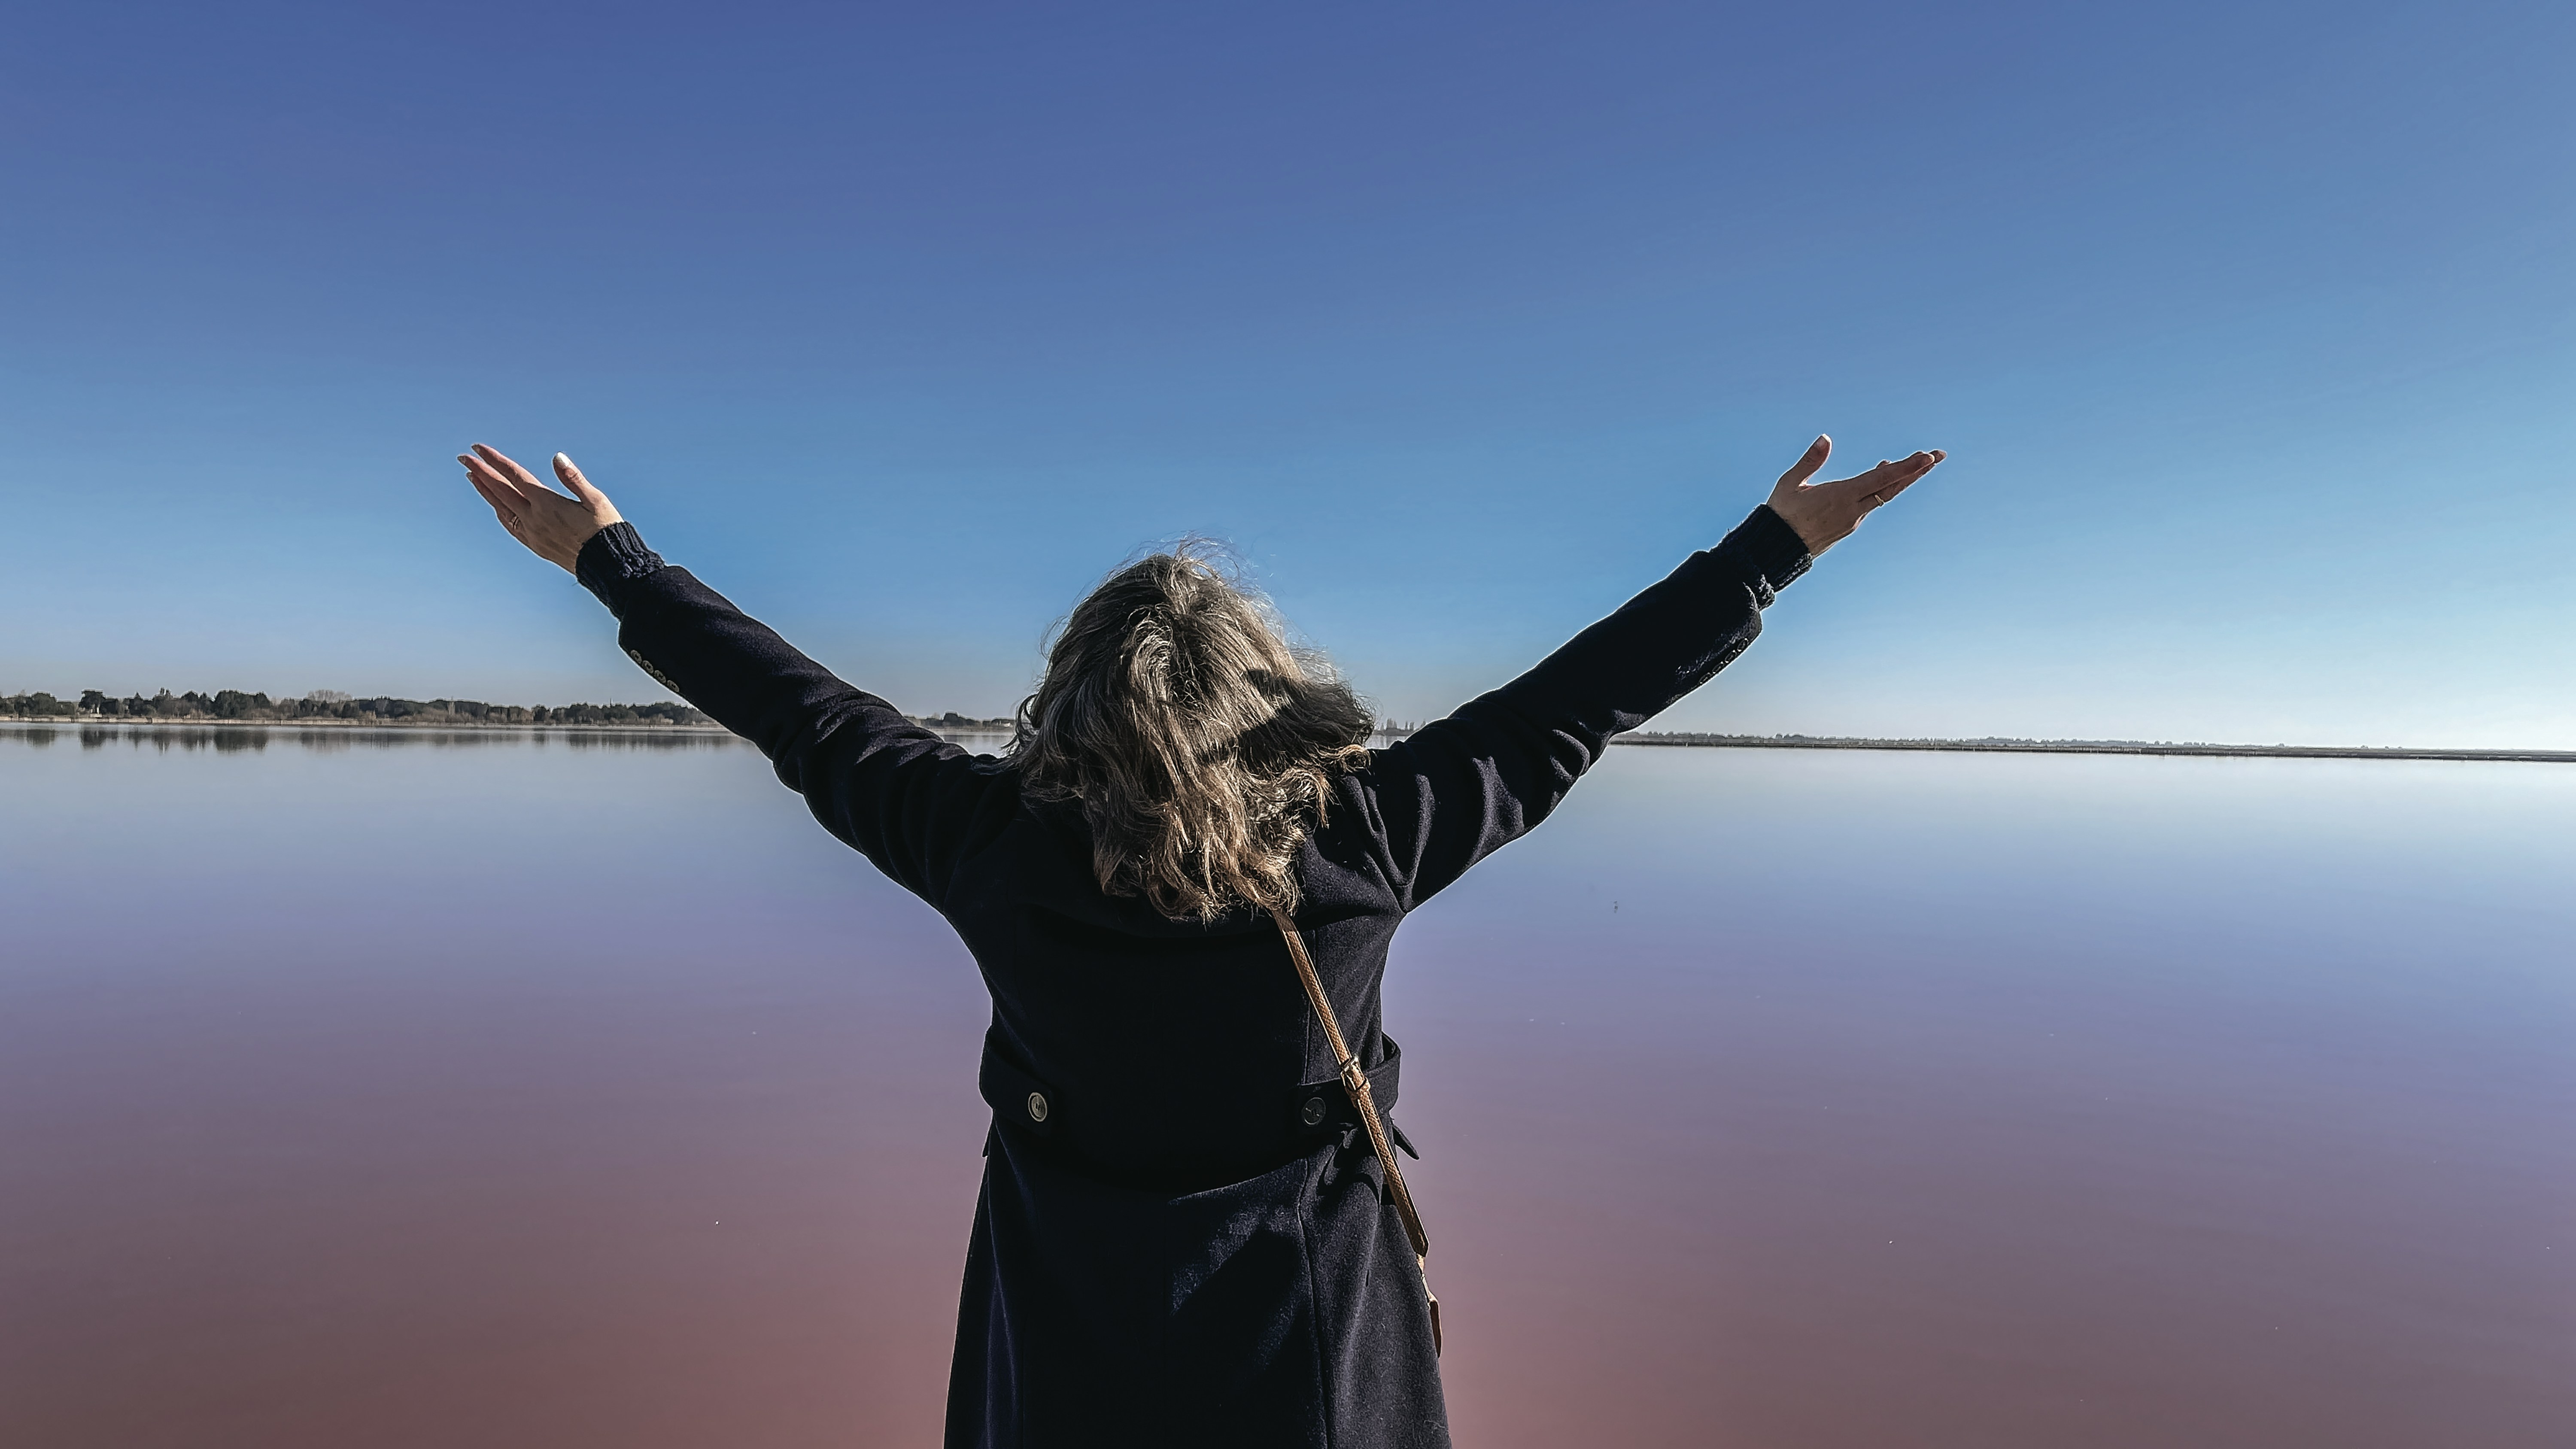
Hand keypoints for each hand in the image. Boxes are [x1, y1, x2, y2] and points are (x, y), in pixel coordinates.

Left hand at [458, 444, 622, 572]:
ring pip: (501, 508)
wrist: (607, 565)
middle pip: (500, 491)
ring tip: (472, 477)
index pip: (514, 476)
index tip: (478, 449)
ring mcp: (532, 533)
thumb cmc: (605, 530)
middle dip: (481, 472)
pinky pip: (510, 525)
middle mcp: (534, 518)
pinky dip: (498, 511)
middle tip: (464, 458)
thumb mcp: (595, 500)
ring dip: (485, 491)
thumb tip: (557, 457)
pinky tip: (495, 505)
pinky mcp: (535, 545)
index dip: (495, 460)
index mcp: (547, 503)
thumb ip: (573, 478)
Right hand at [1764, 435, 1942, 555]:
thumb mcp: (1791, 483)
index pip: (1881, 479)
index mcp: (1841, 497)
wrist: (1776, 550)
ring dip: (1902, 479)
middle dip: (1916, 471)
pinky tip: (1884, 476)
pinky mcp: (1848, 525)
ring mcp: (1853, 519)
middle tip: (1938, 455)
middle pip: (1892, 488)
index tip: (1926, 457)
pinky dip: (1883, 488)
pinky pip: (1872, 502)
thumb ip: (1810, 461)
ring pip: (1884, 496)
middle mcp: (1853, 510)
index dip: (1906, 468)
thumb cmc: (1780, 514)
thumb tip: (1826, 438)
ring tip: (1920, 463)